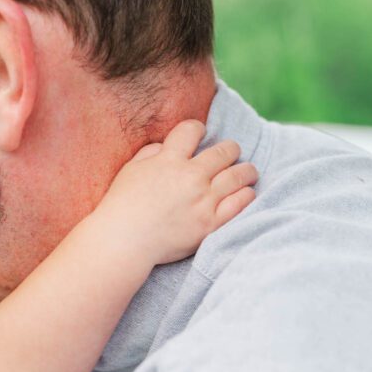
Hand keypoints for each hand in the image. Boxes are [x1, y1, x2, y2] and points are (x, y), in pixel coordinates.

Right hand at [98, 120, 257, 264]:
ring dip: (246, 170)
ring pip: (238, 176)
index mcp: (169, 160)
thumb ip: (150, 153)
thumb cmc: (122, 206)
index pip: (192, 130)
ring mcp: (203, 200)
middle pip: (223, 151)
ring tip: (249, 171)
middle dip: (230, 148)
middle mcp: (190, 177)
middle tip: (232, 151)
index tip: (200, 134)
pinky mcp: (210, 223)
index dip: (197, 129)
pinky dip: (246, 195)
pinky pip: (239, 204)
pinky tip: (247, 193)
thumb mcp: (131, 170)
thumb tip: (165, 147)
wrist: (124, 241)